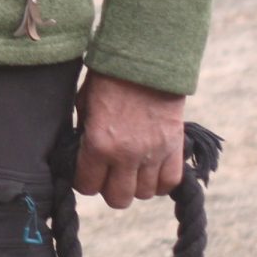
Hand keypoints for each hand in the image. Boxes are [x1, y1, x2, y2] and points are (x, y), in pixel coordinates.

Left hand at [74, 71, 185, 207]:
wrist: (145, 58)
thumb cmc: (108, 78)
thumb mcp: (84, 105)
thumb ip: (85, 134)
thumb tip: (82, 155)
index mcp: (99, 143)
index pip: (87, 186)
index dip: (85, 181)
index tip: (86, 172)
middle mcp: (127, 155)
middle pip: (118, 198)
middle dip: (110, 188)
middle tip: (109, 173)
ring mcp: (153, 153)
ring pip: (145, 194)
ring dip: (136, 184)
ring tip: (131, 168)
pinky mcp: (174, 147)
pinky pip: (170, 183)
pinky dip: (160, 181)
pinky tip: (151, 168)